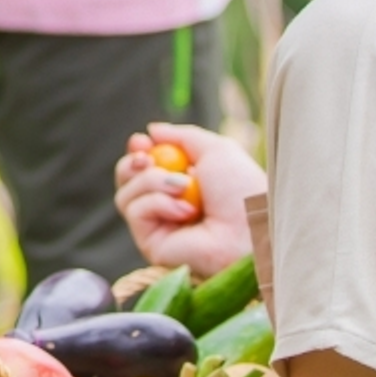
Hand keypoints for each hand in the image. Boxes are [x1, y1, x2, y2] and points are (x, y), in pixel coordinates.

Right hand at [115, 122, 259, 277]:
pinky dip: (157, 203)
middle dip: (131, 165)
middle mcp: (169, 205)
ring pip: (126, 195)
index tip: (142, 141)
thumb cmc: (241, 190)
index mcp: (185, 182)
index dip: (138, 151)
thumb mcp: (216, 149)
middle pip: (126, 181)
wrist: (249, 227)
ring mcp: (160, 227)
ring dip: (152, 181)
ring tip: (184, 186)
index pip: (146, 166)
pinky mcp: (152, 245)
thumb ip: (183, 136)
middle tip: (146, 159)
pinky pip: (135, 212)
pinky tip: (185, 211)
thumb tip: (152, 130)